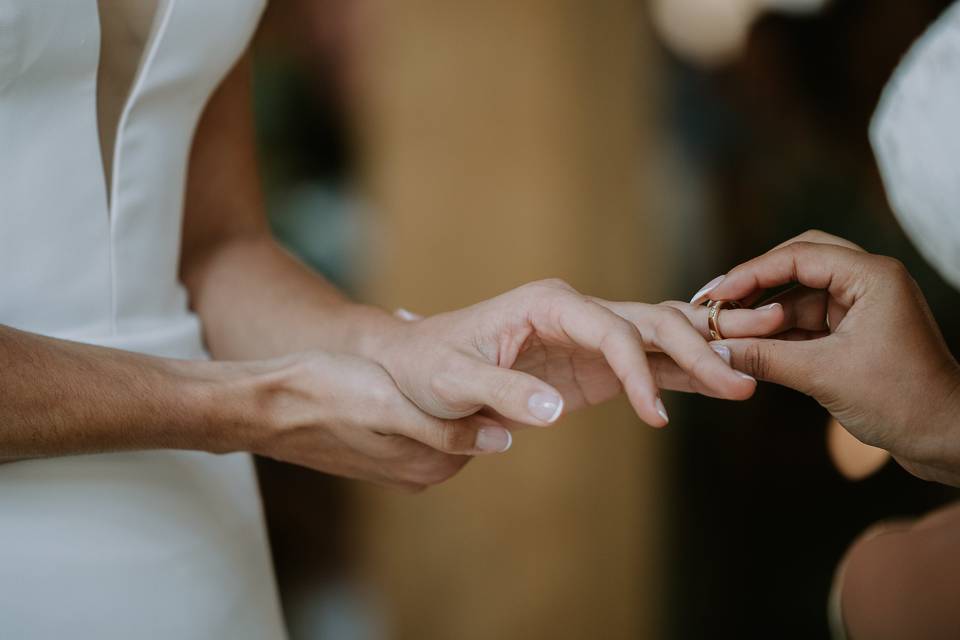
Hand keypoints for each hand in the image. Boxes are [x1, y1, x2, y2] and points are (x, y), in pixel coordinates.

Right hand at [235, 351, 512, 490]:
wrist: (265, 405)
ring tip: (413, 347)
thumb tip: (503, 440)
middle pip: (463, 424)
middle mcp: (419, 472)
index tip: (473, 349)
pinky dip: (409, 394)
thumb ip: (449, 430)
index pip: (488, 426)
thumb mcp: (393, 407)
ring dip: (432, 386)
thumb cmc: (328, 395)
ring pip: (436, 419)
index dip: (485, 386)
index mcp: (431, 466)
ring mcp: (396, 464)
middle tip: (442, 341)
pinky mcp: (375, 451)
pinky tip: (390, 368)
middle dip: (459, 386)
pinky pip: (410, 421)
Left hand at [370, 279, 782, 428]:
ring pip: (662, 337)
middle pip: (652, 322)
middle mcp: (577, 312)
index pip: (611, 329)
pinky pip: (650, 365)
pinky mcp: (595, 365)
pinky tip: (724, 384)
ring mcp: (591, 336)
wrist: (419, 368)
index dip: (637, 370)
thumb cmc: (430, 367)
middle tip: (743, 382)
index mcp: (547, 304)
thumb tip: (554, 410)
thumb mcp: (453, 381)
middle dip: (700, 348)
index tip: (654, 419)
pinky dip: (687, 374)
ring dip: (707, 353)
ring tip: (755, 373)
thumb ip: (502, 391)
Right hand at [692, 230, 959, 484]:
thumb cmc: (902, 402)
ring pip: (799, 296)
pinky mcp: (856, 333)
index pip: (798, 256)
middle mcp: (869, 282)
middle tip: (718, 301)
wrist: (945, 440)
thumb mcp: (823, 376)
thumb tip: (716, 350)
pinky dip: (779, 334)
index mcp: (872, 277)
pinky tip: (750, 348)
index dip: (751, 273)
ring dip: (765, 314)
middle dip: (756, 284)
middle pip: (798, 264)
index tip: (716, 293)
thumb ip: (765, 358)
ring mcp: (863, 307)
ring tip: (727, 332)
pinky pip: (808, 322)